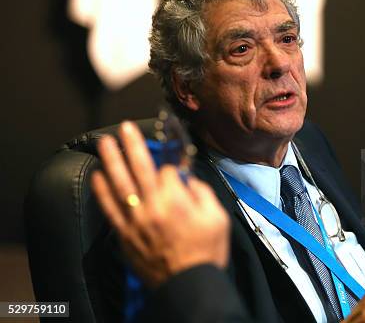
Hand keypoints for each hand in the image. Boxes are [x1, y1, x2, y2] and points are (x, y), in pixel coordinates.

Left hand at [91, 121, 229, 287]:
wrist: (188, 284)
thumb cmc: (206, 252)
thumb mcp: (218, 219)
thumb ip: (203, 194)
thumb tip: (188, 181)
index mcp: (176, 201)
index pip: (168, 171)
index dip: (171, 162)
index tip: (173, 158)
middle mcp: (152, 207)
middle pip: (140, 169)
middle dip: (132, 145)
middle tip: (125, 128)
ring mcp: (135, 221)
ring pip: (120, 184)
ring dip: (111, 161)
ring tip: (105, 143)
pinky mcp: (125, 235)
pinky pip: (110, 209)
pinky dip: (102, 191)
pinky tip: (98, 176)